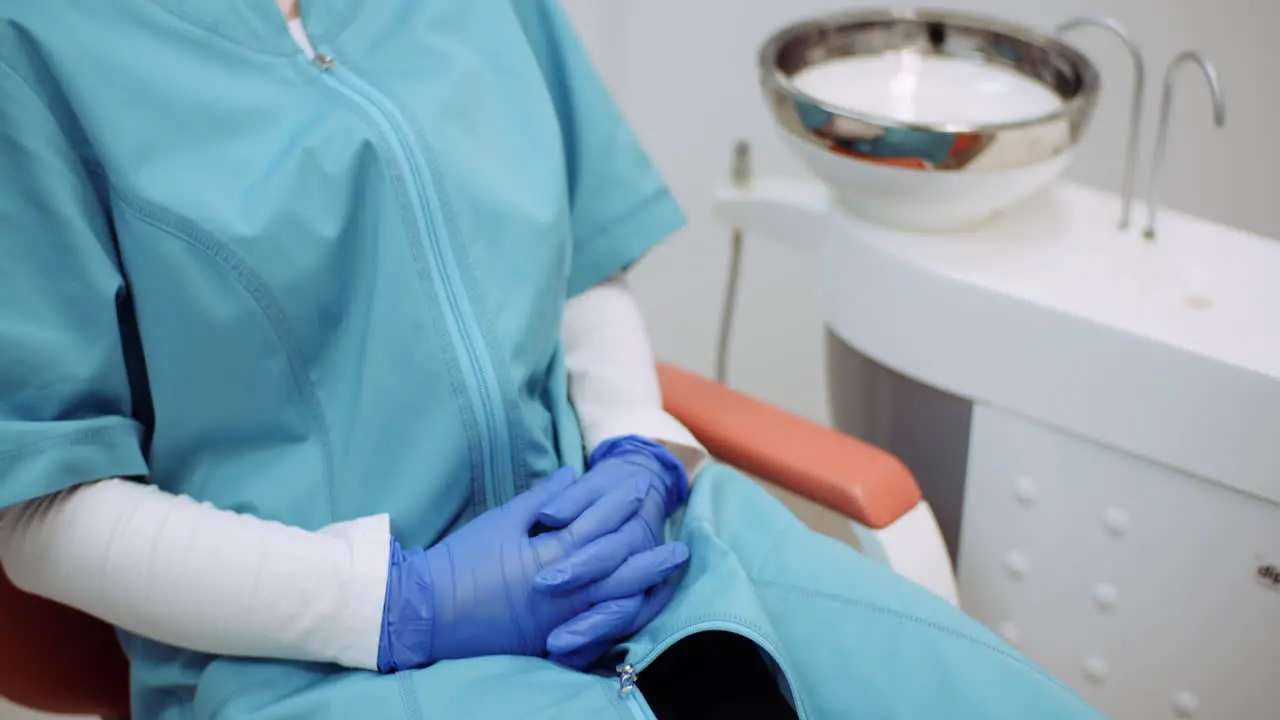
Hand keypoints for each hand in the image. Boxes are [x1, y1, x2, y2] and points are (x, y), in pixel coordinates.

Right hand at [376, 467, 688, 671]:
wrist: (426, 611)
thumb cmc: (460, 560)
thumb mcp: (502, 521)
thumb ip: (543, 501)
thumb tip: (572, 476)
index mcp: (549, 558)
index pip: (596, 529)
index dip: (620, 509)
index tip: (641, 492)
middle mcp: (560, 592)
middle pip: (616, 573)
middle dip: (649, 559)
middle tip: (679, 548)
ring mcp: (556, 621)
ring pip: (612, 606)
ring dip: (643, 591)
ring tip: (667, 580)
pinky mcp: (546, 642)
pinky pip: (594, 634)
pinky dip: (618, 621)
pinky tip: (635, 612)